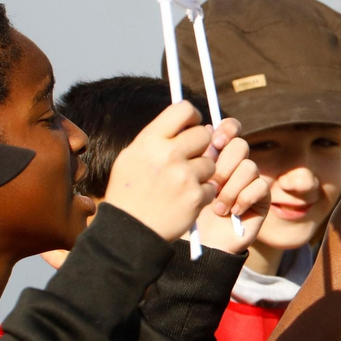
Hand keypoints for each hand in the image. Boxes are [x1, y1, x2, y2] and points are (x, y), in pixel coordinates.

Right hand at [104, 101, 217, 241]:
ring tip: (182, 183)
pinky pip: (211, 186)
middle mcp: (168, 154)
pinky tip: (184, 200)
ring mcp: (184, 176)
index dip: (192, 116)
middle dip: (201, 145)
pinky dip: (201, 194)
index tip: (192, 125)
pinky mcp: (196, 196)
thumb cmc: (129, 192)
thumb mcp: (131, 157)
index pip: (183, 109)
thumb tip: (190, 124)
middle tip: (191, 156)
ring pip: (211, 162)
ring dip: (202, 172)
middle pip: (204, 135)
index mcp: (150, 141)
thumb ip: (157, 139)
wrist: (129, 231)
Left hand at [195, 122, 271, 254]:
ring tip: (217, 208)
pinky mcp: (262, 197)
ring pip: (249, 167)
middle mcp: (236, 164)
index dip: (227, 129)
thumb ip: (196, 156)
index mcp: (218, 155)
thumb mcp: (187, 181)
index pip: (230, 128)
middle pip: (240, 145)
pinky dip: (244, 199)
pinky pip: (260, 186)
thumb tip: (206, 129)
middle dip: (225, 165)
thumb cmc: (190, 212)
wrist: (202, 243)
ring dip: (231, 189)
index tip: (216, 141)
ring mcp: (250, 180)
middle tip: (213, 183)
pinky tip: (232, 212)